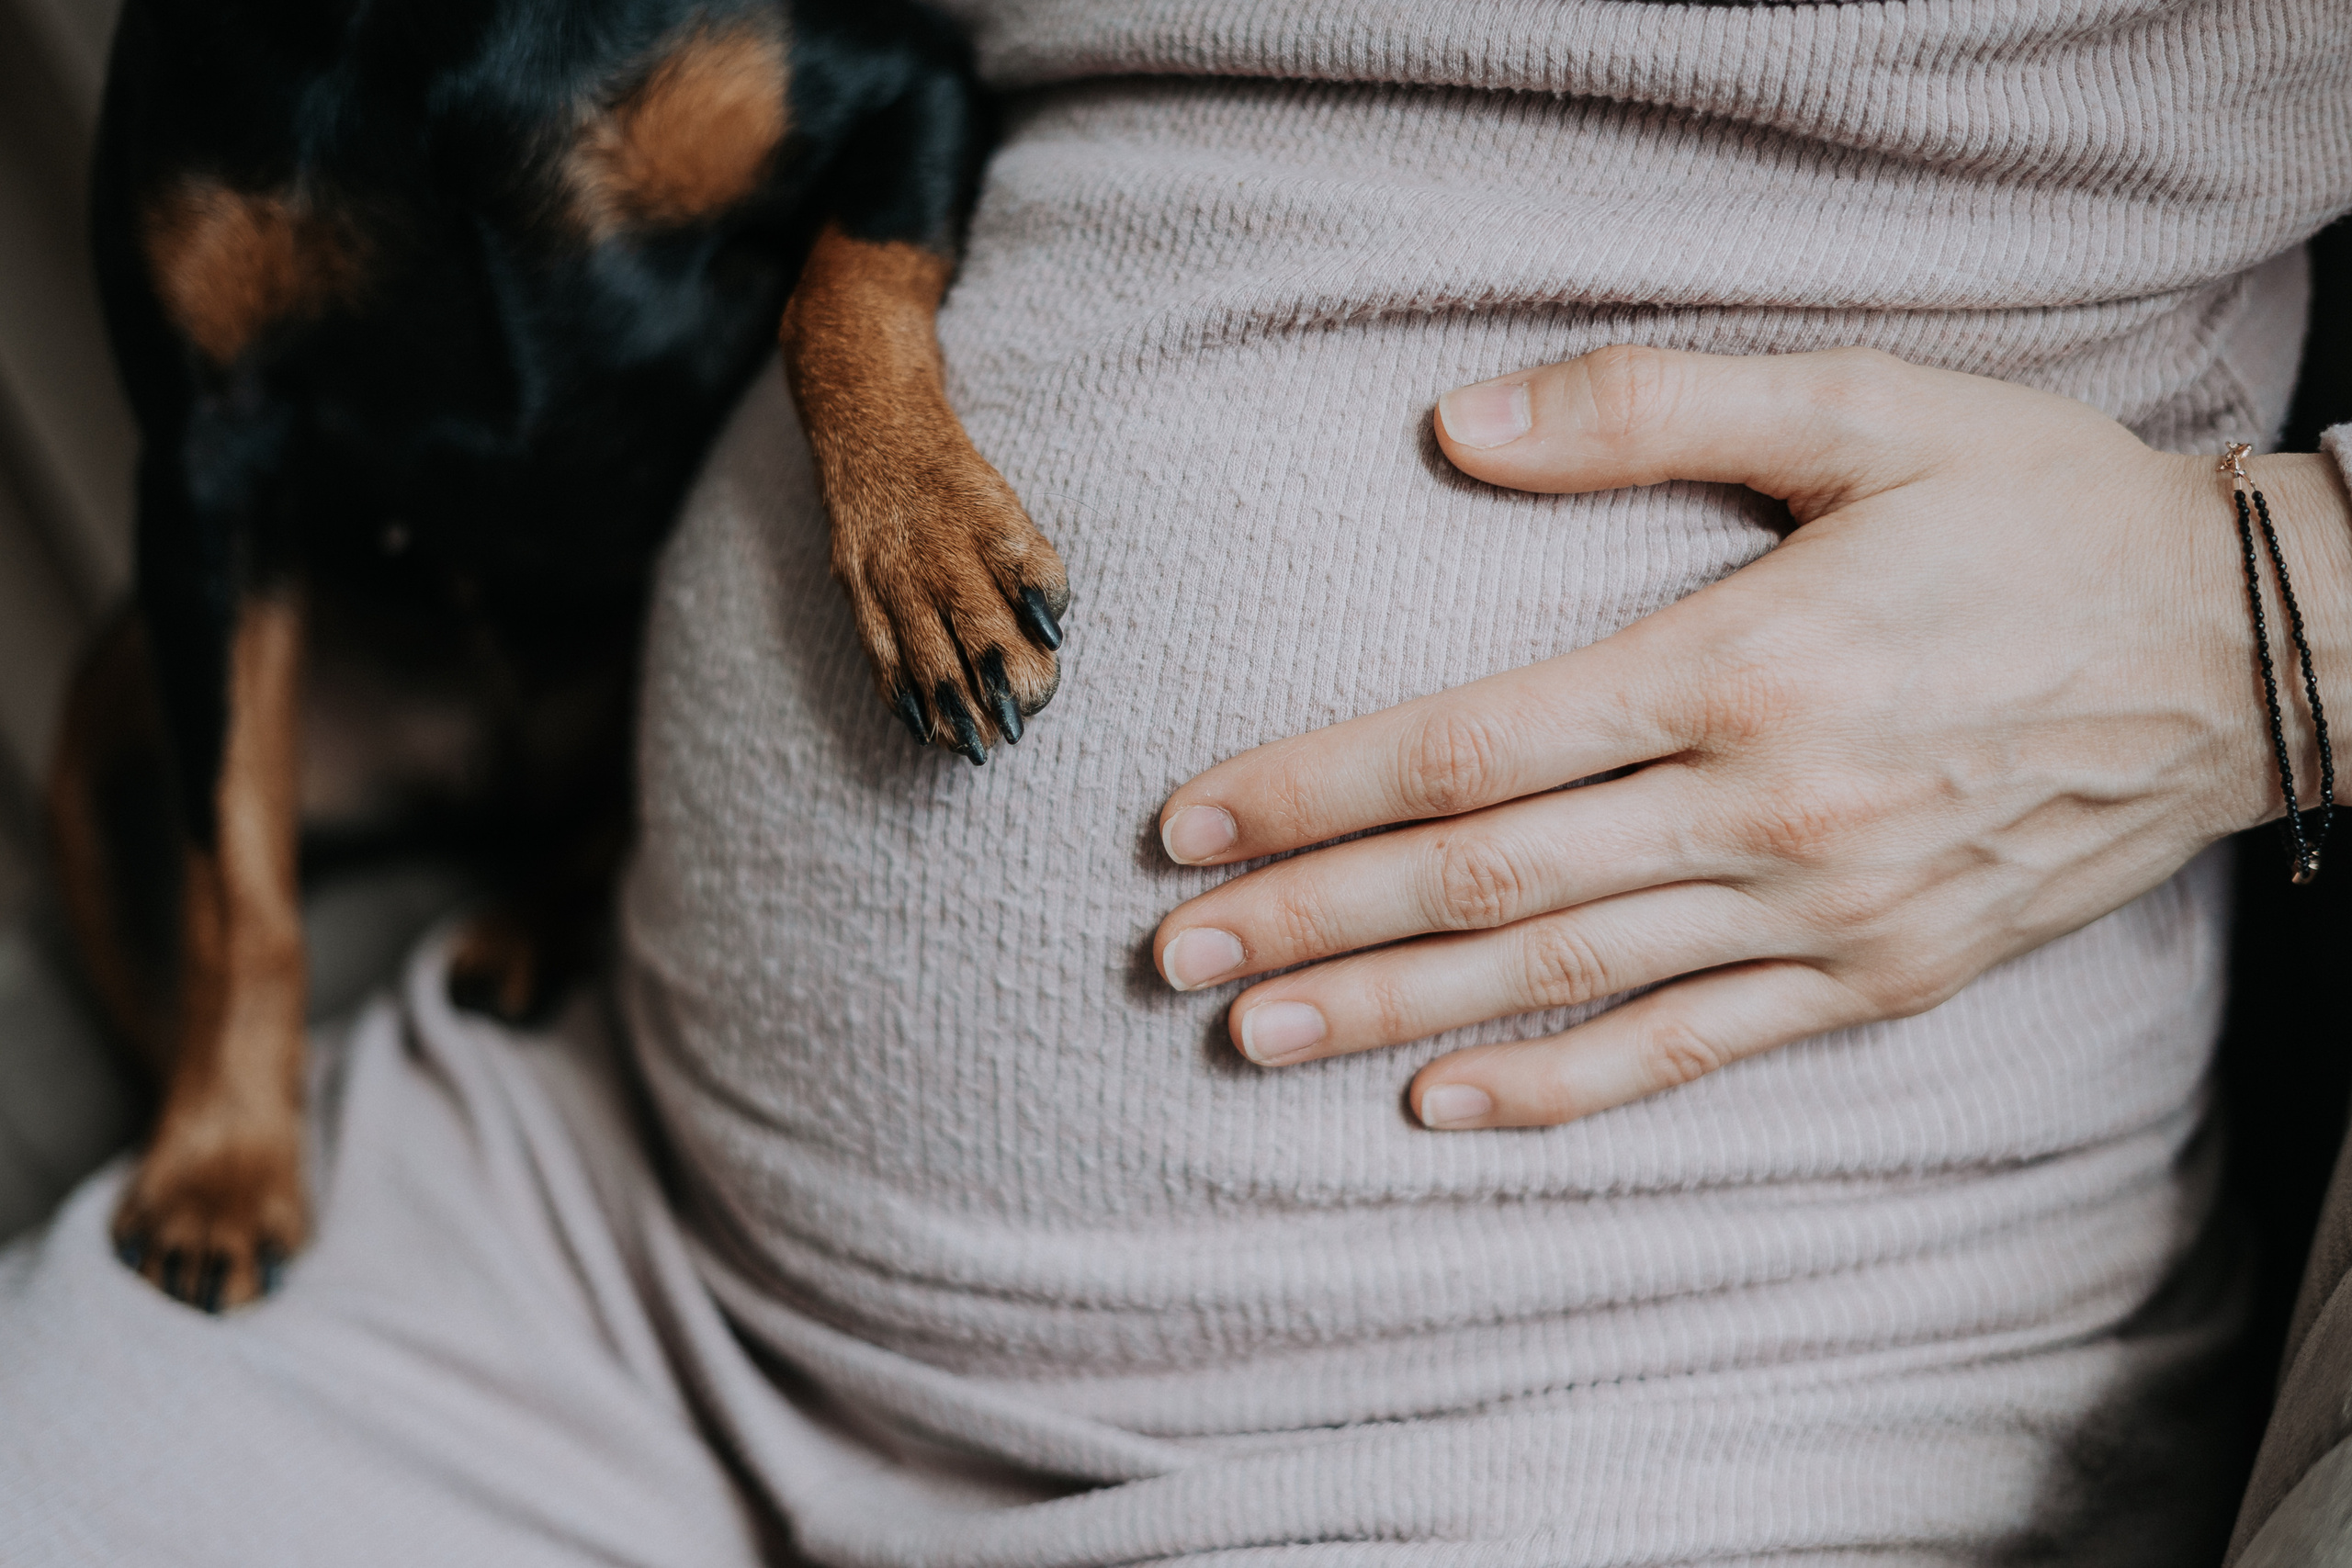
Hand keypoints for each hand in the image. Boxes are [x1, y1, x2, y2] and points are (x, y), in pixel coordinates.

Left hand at [1150, 346, 2351, 1129]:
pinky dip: (1566, 1087)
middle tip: (1172, 953)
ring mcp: (1826, 913)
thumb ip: (1651, 406)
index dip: (1317, 788)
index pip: (1472, 746)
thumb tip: (1458, 425)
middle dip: (1314, 917)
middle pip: (1489, 881)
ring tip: (1252, 1036)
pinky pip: (1694, 1051)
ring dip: (1395, 1014)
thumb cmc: (2042, 510)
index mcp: (1743, 662)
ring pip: (1567, 980)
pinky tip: (1448, 1105)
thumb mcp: (1866, 406)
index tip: (1192, 821)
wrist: (2249, 649)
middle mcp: (1769, 808)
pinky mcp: (1879, 977)